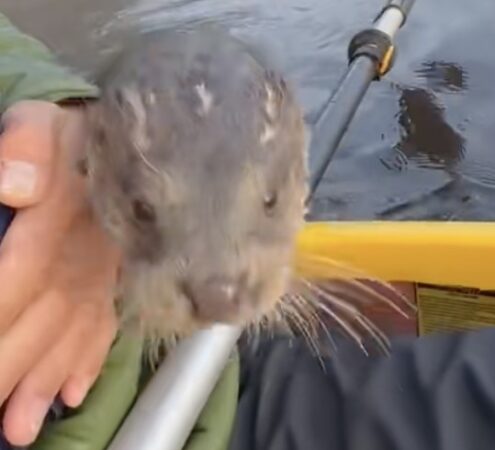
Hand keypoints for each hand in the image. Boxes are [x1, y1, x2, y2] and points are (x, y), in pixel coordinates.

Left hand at [0, 100, 120, 445]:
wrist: (148, 138)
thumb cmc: (80, 130)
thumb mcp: (45, 119)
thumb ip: (28, 144)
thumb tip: (12, 188)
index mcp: (65, 215)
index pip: (21, 270)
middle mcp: (87, 254)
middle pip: (44, 319)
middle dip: (15, 371)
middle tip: (0, 427)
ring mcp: (107, 272)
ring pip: (74, 333)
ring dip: (48, 382)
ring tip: (22, 428)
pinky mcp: (119, 278)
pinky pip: (107, 324)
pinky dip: (89, 362)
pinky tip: (72, 393)